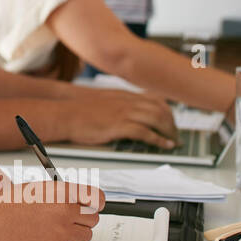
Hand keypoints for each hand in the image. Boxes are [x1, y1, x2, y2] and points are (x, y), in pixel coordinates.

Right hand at [0, 181, 106, 240]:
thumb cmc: (1, 205)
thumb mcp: (33, 189)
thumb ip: (59, 193)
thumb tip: (77, 199)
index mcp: (60, 191)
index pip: (96, 198)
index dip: (94, 202)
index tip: (90, 204)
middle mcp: (65, 211)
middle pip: (93, 218)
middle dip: (82, 217)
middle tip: (65, 216)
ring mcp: (61, 232)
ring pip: (85, 235)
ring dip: (74, 232)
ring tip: (52, 227)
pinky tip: (44, 236)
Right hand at [63, 91, 177, 148]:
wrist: (65, 114)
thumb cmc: (78, 111)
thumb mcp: (102, 101)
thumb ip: (117, 104)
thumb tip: (127, 114)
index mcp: (124, 95)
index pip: (155, 100)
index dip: (167, 111)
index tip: (171, 122)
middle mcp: (128, 102)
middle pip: (160, 109)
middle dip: (172, 123)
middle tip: (175, 135)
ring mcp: (124, 113)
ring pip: (157, 119)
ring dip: (169, 132)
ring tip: (173, 142)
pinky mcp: (119, 125)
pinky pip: (145, 132)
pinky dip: (158, 139)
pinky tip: (163, 145)